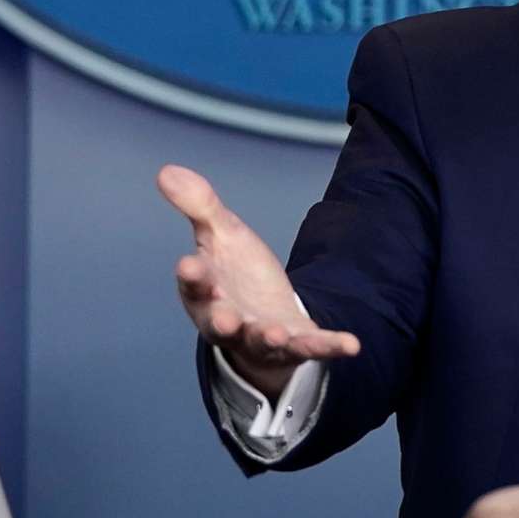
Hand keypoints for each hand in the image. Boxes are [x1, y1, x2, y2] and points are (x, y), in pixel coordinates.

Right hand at [158, 164, 359, 399]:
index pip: (194, 284)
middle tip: (224, 318)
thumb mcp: (221, 234)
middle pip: (221, 323)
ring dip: (268, 338)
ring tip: (275, 334)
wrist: (263, 311)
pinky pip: (312, 347)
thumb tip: (166, 170)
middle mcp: (228, 320)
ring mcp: (261, 337)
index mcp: (204, 291)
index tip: (188, 265)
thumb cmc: (234, 272)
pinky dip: (330, 346)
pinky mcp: (294, 344)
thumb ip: (199, 206)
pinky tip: (351, 344)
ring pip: (261, 341)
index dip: (192, 276)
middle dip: (222, 321)